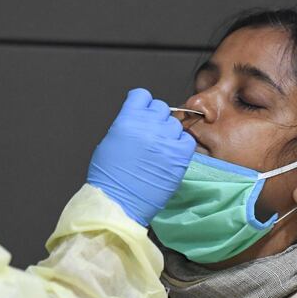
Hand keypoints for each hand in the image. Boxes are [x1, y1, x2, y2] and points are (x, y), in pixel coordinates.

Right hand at [87, 88, 195, 225]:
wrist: (119, 202)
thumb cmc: (109, 176)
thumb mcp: (110, 141)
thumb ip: (126, 124)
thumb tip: (139, 120)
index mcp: (127, 119)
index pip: (142, 95)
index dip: (143, 104)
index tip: (144, 113)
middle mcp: (148, 125)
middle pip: (161, 108)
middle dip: (156, 119)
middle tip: (151, 134)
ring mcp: (165, 140)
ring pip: (175, 123)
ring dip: (168, 133)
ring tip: (160, 148)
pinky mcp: (178, 157)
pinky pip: (187, 140)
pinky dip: (181, 145)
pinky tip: (170, 154)